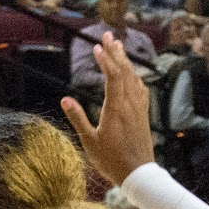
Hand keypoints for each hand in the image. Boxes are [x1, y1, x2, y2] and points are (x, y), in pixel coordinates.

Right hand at [61, 34, 157, 186]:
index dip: (105, 59)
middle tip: (107, 35)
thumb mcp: (89, 141)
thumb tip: (65, 98)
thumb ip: (78, 118)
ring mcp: (139, 108)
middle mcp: (130, 104)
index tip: (96, 47)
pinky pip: (140, 88)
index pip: (112, 76)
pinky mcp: (143, 113)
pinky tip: (130, 72)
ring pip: (133, 77)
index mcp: (116, 108)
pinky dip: (133, 75)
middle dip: (115, 51)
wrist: (138, 173)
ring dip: (125, 60)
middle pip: (124, 71)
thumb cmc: (111, 160)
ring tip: (117, 46)